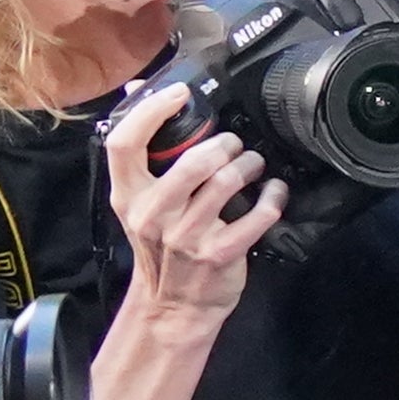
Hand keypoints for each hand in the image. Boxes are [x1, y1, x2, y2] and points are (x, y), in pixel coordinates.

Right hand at [102, 79, 289, 342]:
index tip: (180, 95)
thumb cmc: (161, 248)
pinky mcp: (219, 253)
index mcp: (128, 197)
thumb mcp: (140, 205)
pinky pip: (259, 214)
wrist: (173, 306)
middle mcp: (153, 214)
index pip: (124, 143)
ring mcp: (186, 236)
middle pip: (193, 160)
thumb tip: (136, 93)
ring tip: (255, 164)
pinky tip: (274, 191)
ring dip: (251, 165)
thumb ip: (142, 157)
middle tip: (236, 145)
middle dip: (225, 144)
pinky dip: (274, 196)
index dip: (151, 111)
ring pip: (228, 181)